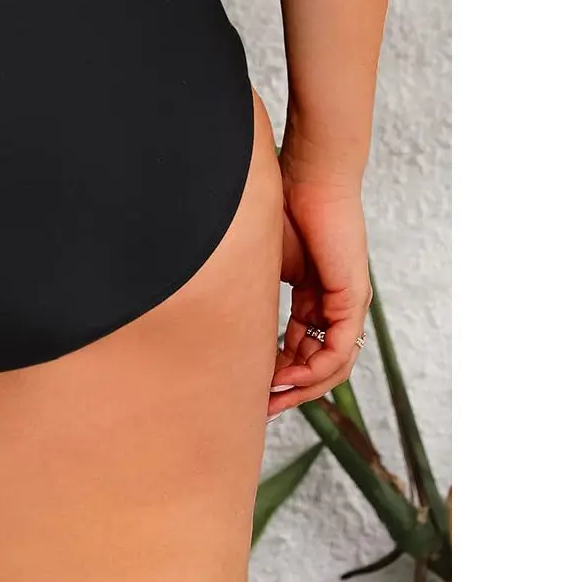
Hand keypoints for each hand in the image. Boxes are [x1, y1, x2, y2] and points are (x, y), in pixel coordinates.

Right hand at [269, 177, 369, 417]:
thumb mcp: (263, 259)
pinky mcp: (353, 297)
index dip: (278, 370)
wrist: (308, 175)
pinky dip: (314, 369)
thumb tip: (228, 316)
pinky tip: (287, 377)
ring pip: (332, 365)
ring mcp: (348, 302)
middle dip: (289, 389)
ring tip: (269, 398)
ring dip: (300, 387)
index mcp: (314, 294)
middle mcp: (335, 303)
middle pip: (319, 364)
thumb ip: (255, 291)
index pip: (302, 346)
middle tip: (259, 406)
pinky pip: (338, 349)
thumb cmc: (281, 203)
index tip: (251, 385)